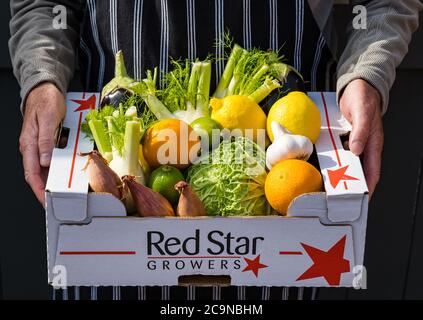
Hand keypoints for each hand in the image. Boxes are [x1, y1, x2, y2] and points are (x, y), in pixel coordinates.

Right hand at [19, 83, 65, 205]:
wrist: (45, 89)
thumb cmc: (45, 101)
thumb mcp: (48, 119)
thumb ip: (46, 141)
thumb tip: (45, 161)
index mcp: (29, 144)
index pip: (32, 173)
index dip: (39, 189)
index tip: (45, 201)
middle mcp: (31, 147)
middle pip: (37, 174)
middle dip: (45, 190)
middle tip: (55, 202)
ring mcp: (38, 145)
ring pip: (43, 168)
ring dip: (51, 180)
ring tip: (61, 192)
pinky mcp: (45, 142)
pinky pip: (49, 159)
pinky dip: (55, 168)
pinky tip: (63, 174)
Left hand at [339, 79, 383, 197]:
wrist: (357, 85)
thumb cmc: (363, 97)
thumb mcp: (362, 111)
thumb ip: (361, 130)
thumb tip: (356, 149)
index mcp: (373, 143)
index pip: (372, 171)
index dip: (368, 187)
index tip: (362, 200)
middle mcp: (364, 146)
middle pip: (359, 172)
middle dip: (352, 187)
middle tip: (341, 200)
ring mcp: (354, 143)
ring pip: (348, 164)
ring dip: (341, 175)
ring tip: (330, 189)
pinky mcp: (345, 138)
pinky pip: (339, 153)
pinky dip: (334, 161)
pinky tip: (324, 167)